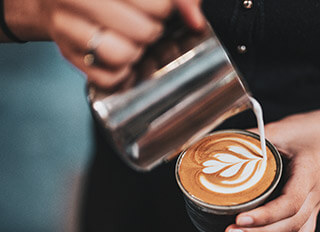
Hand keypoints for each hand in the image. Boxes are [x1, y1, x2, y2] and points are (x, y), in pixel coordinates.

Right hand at [40, 0, 202, 87]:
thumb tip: (195, 19)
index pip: (157, 5)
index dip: (165, 9)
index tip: (160, 8)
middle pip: (144, 31)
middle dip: (152, 30)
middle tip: (145, 23)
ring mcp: (66, 27)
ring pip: (122, 56)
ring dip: (135, 52)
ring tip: (131, 40)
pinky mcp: (67, 55)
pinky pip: (109, 78)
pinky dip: (121, 73)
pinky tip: (119, 56)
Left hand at [224, 108, 319, 231]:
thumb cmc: (308, 131)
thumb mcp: (280, 128)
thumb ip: (253, 138)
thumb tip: (221, 146)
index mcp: (309, 173)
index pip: (291, 202)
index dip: (265, 215)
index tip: (240, 218)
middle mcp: (316, 193)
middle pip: (292, 223)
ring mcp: (316, 204)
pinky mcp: (311, 209)